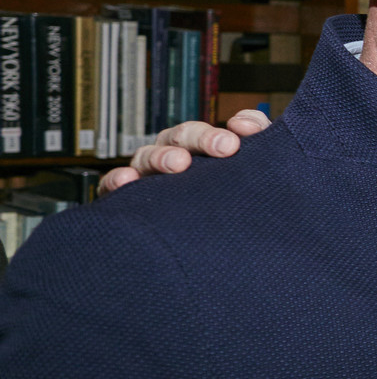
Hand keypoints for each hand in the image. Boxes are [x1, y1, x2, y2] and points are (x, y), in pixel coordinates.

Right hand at [100, 108, 270, 192]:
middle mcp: (175, 158)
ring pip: (149, 155)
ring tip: (179, 164)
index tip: (243, 137)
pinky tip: (129, 180)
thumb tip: (245, 125)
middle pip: (183, 136)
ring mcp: (149, 177)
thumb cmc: (236, 208)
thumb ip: (260, 148)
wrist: (215, 253)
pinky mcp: (125, 200)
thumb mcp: (254, 178)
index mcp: (204, 150)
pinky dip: (118, 179)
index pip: (215, 131)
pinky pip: (114, 186)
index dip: (228, 129)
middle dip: (202, 138)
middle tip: (224, 148)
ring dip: (163, 156)